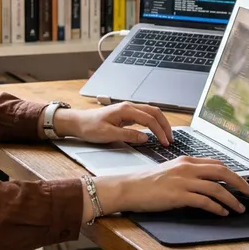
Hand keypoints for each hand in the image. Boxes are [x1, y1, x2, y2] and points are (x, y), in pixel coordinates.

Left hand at [55, 102, 171, 145]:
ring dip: (160, 123)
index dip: (159, 131)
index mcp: (125, 110)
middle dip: (165, 125)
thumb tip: (146, 138)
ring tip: (166, 136)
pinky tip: (156, 131)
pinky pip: (144, 116)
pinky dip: (153, 123)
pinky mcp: (126, 115)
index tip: (165, 142)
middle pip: (154, 112)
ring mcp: (128, 110)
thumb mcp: (108, 134)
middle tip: (170, 139)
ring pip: (151, 113)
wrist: (78, 122)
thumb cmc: (89, 127)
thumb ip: (128, 136)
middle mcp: (129, 107)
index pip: (149, 119)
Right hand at [91, 156, 248, 219]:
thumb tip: (205, 185)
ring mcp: (183, 181)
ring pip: (216, 188)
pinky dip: (217, 208)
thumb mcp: (168, 172)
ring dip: (232, 199)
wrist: (128, 188)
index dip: (232, 173)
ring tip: (239, 208)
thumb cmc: (145, 182)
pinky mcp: (178, 195)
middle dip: (239, 183)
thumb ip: (187, 175)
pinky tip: (222, 213)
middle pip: (221, 171)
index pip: (216, 163)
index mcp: (185, 160)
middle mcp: (186, 168)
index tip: (241, 182)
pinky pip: (205, 201)